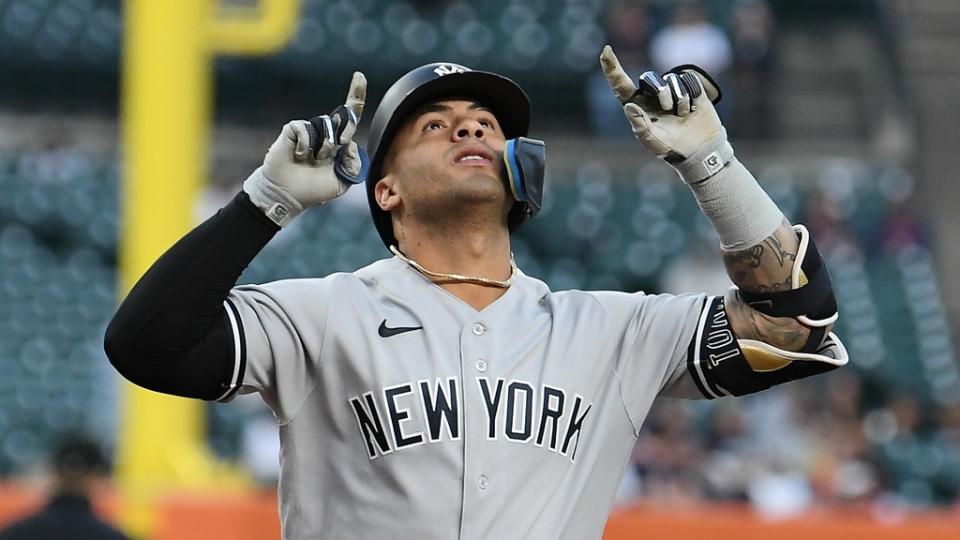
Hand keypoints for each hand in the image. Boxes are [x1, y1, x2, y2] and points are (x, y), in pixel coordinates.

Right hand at [244, 71, 366, 225]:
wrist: (288, 195)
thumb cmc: (314, 190)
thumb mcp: (343, 182)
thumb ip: (354, 164)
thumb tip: (350, 143)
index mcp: (339, 144)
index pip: (351, 117)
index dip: (356, 96)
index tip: (359, 75)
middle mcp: (326, 134)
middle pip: (343, 118)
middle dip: (343, 131)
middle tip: (329, 155)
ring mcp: (309, 131)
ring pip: (326, 126)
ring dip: (322, 149)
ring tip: (312, 162)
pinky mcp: (293, 130)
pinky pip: (305, 129)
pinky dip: (305, 146)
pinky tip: (299, 156)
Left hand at [599, 45, 731, 183]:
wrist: (699, 149)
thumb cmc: (671, 147)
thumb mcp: (653, 142)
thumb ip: (640, 126)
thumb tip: (629, 105)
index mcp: (636, 105)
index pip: (620, 84)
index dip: (611, 67)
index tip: (605, 51)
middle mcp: (650, 94)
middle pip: (649, 77)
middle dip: (662, 92)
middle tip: (668, 109)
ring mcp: (670, 89)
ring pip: (671, 79)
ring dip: (679, 99)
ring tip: (682, 115)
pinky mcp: (689, 86)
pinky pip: (688, 79)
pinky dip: (691, 96)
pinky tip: (692, 110)